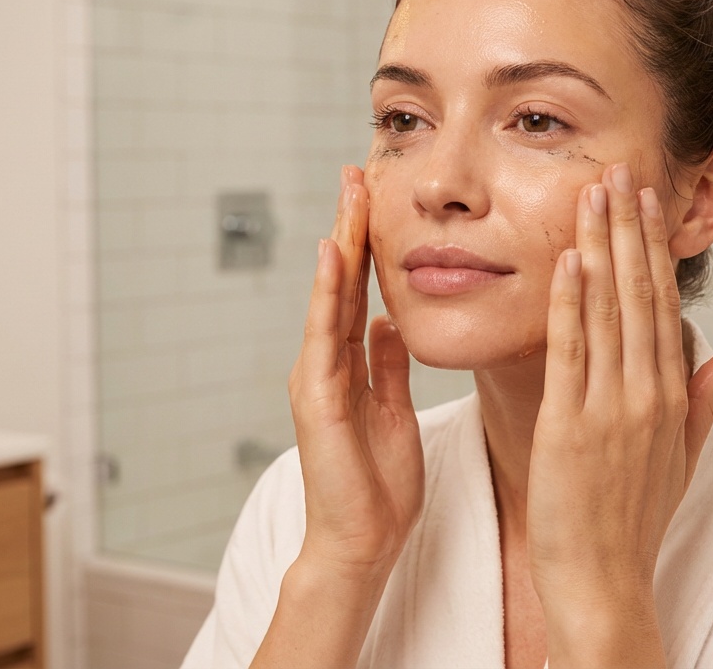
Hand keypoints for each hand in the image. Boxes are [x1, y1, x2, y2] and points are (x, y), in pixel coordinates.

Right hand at [286, 165, 424, 582]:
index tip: (377, 197)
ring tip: (348, 194)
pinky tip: (335, 254)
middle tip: (357, 172)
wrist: (361, 541)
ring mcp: (318, 377)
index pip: (359, 290)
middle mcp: (327, 363)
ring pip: (328, 297)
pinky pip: (325, 335)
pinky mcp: (318, 397)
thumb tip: (388, 321)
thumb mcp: (394, 409)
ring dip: (339, 244)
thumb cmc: (380, 485)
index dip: (368, 243)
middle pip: (340, 282)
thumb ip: (387, 364)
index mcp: (349, 364)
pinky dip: (328, 293)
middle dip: (350, 226)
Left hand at [526, 163, 712, 665]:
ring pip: (608, 312)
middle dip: (629, 230)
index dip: (655, 250)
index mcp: (670, 397)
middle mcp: (646, 394)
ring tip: (593, 195)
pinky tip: (568, 261)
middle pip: (640, 295)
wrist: (603, 581)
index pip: (663, 306)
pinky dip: (571, 305)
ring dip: (601, 248)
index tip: (647, 203)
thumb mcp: (681, 460)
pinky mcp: (570, 426)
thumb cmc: (633, 523)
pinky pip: (573, 353)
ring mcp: (610, 409)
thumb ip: (703, 403)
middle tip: (620, 172)